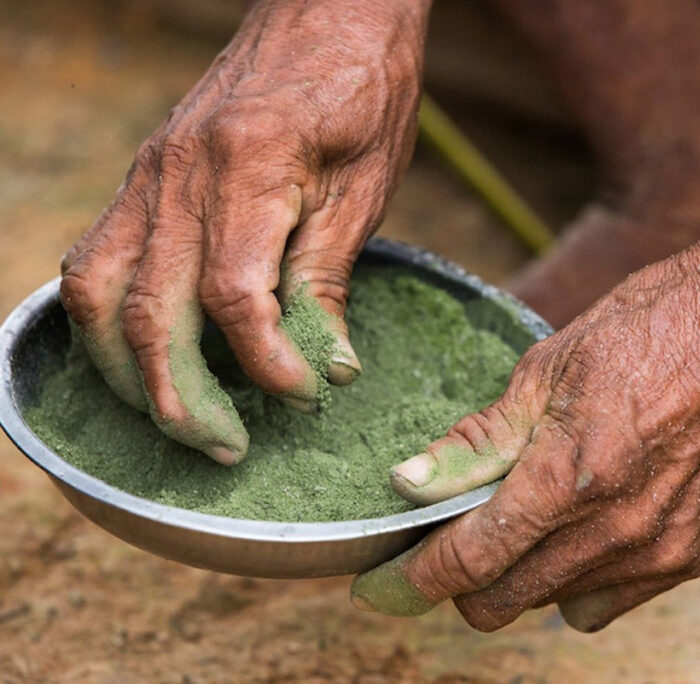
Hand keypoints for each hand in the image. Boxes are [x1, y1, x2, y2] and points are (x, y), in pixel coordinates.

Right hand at [58, 0, 428, 462]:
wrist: (329, 10)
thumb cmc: (363, 91)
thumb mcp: (366, 185)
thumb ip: (328, 277)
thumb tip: (325, 367)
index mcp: (250, 168)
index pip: (232, 295)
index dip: (264, 364)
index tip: (306, 397)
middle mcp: (180, 174)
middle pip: (146, 310)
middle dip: (180, 397)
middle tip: (226, 448)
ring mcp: (148, 174)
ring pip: (96, 292)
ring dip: (126, 372)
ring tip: (177, 419)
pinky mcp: (142, 177)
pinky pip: (95, 259)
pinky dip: (105, 321)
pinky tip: (140, 356)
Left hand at [349, 224, 699, 631]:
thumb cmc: (661, 323)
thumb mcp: (552, 364)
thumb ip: (480, 440)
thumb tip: (413, 482)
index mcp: (570, 477)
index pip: (469, 561)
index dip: (415, 580)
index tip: (384, 582)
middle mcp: (618, 531)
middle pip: (504, 601)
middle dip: (462, 580)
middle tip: (450, 537)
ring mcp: (663, 550)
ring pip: (556, 606)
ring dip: (523, 579)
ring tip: (523, 524)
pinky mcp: (698, 553)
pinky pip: (613, 599)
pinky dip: (580, 579)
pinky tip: (580, 529)